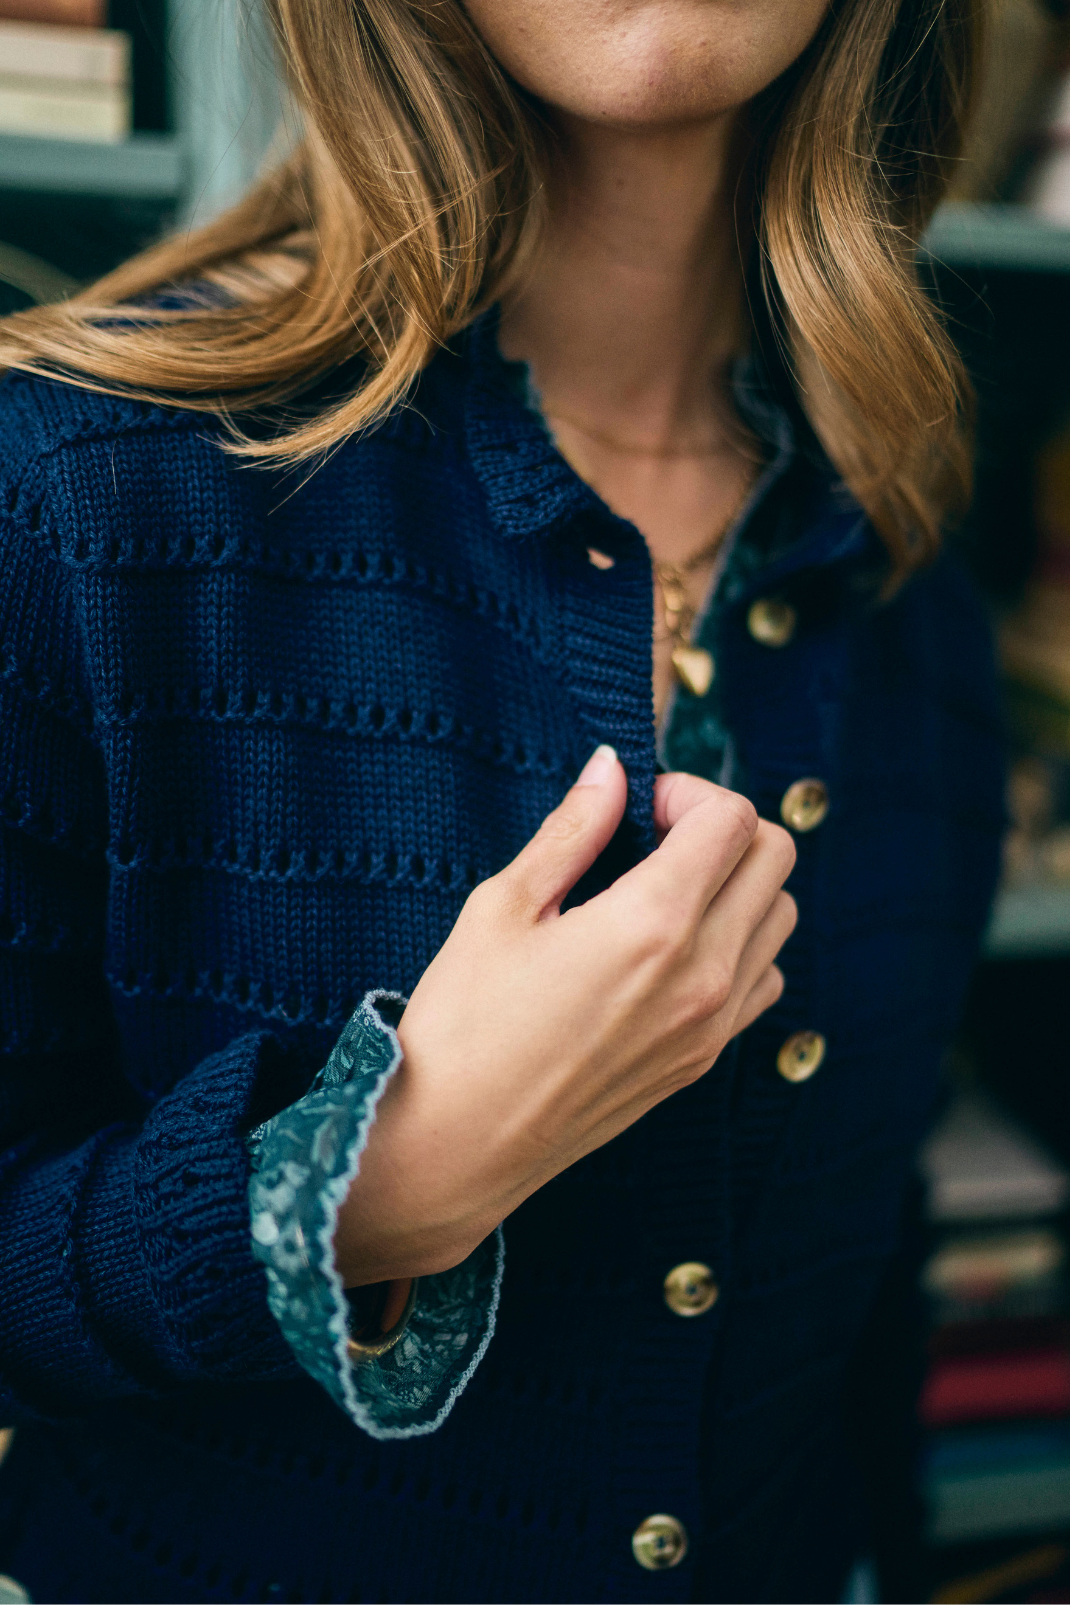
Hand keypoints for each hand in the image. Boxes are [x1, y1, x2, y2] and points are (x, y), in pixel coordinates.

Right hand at [334, 746, 795, 1286]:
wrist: (455, 1145)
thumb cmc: (463, 1022)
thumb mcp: (503, 906)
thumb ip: (573, 829)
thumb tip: (611, 767)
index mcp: (651, 924)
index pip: (733, 820)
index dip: (687, 792)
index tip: (638, 809)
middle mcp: (701, 974)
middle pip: (776, 858)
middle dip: (723, 827)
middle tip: (655, 838)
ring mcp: (710, 1024)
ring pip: (781, 917)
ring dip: (738, 884)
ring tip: (663, 891)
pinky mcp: (702, 1061)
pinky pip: (763, 980)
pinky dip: (740, 945)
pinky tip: (672, 948)